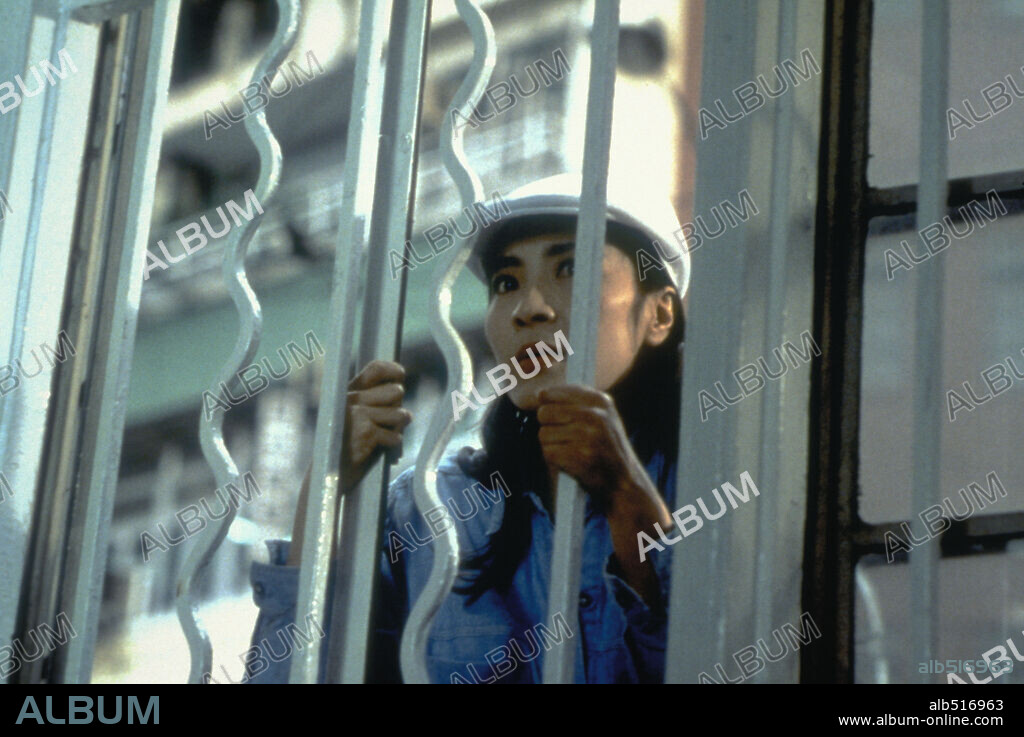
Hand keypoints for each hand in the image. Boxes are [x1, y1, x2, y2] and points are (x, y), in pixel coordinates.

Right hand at [288, 360, 410, 565]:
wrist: (327, 475)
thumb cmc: (345, 447)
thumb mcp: (355, 418)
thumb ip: (374, 402)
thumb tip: (400, 388)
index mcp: (348, 392)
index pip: (375, 368)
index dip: (393, 370)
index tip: (400, 376)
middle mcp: (351, 399)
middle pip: (396, 391)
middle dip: (398, 408)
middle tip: (388, 422)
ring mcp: (358, 415)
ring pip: (400, 414)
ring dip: (397, 429)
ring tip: (383, 437)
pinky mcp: (366, 432)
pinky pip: (396, 436)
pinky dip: (392, 445)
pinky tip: (378, 449)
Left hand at [536, 385, 671, 604]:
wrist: (625, 484)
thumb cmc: (607, 449)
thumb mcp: (603, 417)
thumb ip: (575, 402)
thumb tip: (539, 394)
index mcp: (600, 401)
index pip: (551, 393)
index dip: (547, 406)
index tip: (555, 417)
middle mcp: (595, 415)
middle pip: (544, 413)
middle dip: (549, 427)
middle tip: (567, 440)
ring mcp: (588, 436)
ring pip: (543, 434)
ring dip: (552, 446)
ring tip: (572, 452)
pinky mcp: (579, 457)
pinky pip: (547, 453)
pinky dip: (554, 461)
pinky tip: (571, 464)